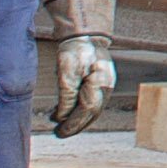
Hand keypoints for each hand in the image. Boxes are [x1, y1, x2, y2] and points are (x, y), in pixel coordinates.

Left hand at [37, 0, 118, 137]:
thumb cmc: (75, 50)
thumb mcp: (66, 72)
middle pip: (92, 113)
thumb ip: (66, 96)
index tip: (59, 131)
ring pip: (92, 109)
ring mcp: (105, 84)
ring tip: (60, 126)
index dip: (73, 123)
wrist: (84, 34)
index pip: (88, 109)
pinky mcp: (100, 83)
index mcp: (101, 82)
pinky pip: (91, 102)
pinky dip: (79, 110)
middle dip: (75, 125)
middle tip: (59, 133)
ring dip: (77, 120)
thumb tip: (62, 117)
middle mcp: (107, 86)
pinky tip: (66, 113)